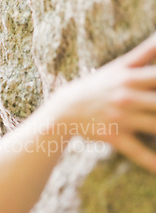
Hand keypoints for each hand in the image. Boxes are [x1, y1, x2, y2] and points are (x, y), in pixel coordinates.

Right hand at [52, 32, 155, 172]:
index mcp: (131, 78)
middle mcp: (127, 97)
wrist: (66, 109)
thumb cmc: (98, 84)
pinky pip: (137, 151)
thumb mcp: (119, 65)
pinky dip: (151, 162)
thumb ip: (146, 50)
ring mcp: (121, 118)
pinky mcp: (114, 137)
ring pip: (155, 126)